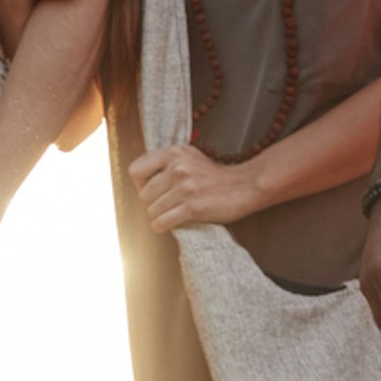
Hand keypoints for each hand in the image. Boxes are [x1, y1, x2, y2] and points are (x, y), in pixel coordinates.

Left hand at [125, 142, 264, 232]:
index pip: (136, 170)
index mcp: (174, 153)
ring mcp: (185, 188)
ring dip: (158, 217)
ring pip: (151, 211)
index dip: (141, 183)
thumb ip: (166, 162)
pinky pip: (162, 222)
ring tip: (170, 214)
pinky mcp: (193, 207)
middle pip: (143, 195)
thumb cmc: (214, 175)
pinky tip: (171, 223)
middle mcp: (178, 168)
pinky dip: (162, 226)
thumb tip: (140, 178)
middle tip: (165, 205)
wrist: (244, 186)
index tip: (152, 189)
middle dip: (151, 204)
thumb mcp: (189, 156)